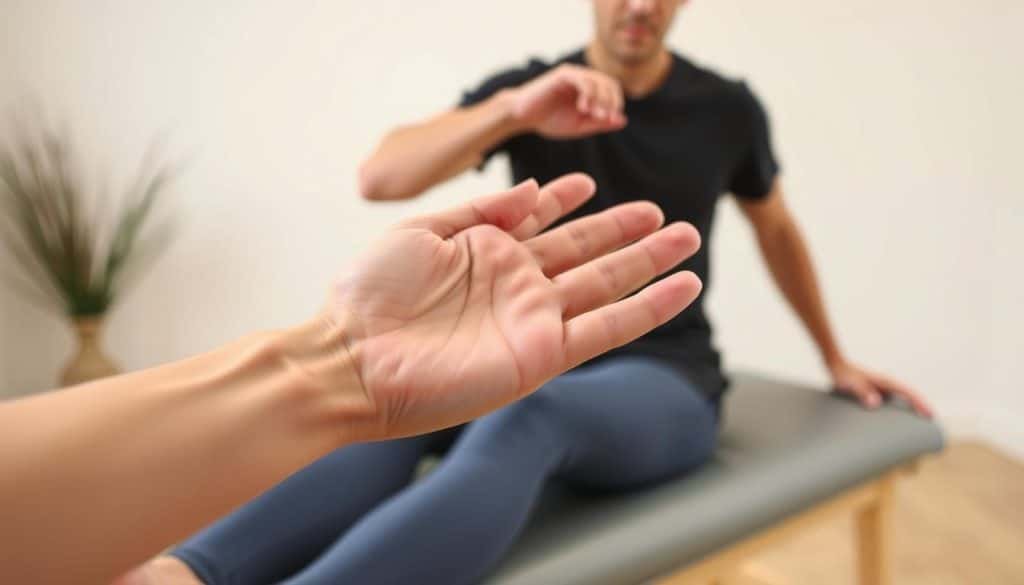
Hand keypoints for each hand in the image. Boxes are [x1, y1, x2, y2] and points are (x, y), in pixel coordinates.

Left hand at [325, 173, 700, 439]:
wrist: (351, 360)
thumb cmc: (371, 293)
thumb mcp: (422, 231)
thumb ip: (482, 211)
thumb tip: (533, 188)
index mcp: (485, 253)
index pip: (539, 222)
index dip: (566, 202)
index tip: (588, 183)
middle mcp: (516, 286)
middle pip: (586, 254)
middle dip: (627, 232)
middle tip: (667, 213)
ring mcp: (533, 321)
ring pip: (607, 286)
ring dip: (649, 263)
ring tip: (687, 237)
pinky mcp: (542, 356)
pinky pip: (608, 328)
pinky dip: (648, 308)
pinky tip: (682, 286)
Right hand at [508, 64, 626, 138]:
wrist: (523, 116)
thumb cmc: (549, 120)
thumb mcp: (579, 126)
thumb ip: (600, 123)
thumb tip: (622, 120)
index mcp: (589, 88)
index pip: (612, 89)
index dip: (616, 103)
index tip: (610, 120)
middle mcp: (583, 77)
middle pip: (609, 83)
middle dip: (610, 102)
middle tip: (604, 118)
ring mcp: (573, 74)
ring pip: (597, 81)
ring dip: (599, 99)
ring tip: (592, 115)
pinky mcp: (563, 74)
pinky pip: (583, 79)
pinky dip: (588, 93)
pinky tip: (583, 108)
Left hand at [829, 359, 932, 417]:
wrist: (836, 366)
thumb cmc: (844, 375)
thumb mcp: (851, 384)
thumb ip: (862, 391)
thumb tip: (876, 403)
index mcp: (886, 382)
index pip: (909, 393)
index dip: (920, 404)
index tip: (930, 414)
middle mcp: (888, 384)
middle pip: (910, 396)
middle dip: (922, 407)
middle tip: (931, 422)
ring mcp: (884, 388)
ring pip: (903, 399)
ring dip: (911, 409)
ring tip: (918, 426)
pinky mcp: (878, 392)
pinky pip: (894, 402)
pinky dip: (900, 409)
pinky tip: (897, 421)